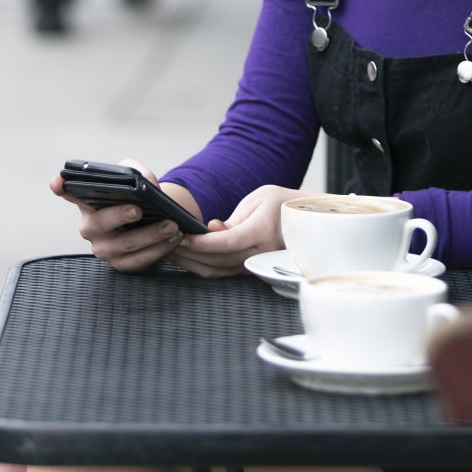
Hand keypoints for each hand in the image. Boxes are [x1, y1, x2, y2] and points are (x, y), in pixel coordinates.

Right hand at [50, 158, 200, 273]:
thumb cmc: (138, 197)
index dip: (61, 187)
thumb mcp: (136, 178)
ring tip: (171, 225)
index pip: (69, 193)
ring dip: (150, 235)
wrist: (152, 221)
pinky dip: (159, 249)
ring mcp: (104, 248)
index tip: (59, 182)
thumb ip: (138, 172)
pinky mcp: (120, 264)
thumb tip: (146, 183)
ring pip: (125, 244)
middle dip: (120, 216)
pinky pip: (139, 260)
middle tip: (139, 210)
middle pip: (99, 223)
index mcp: (88, 203)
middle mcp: (90, 227)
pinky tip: (174, 238)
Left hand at [168, 184, 299, 279]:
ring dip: (191, 262)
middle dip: (190, 254)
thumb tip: (212, 229)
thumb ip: (234, 218)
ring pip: (218, 271)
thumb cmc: (280, 203)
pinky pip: (222, 272)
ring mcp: (256, 265)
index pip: (229, 242)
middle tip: (167, 241)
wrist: (304, 219)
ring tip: (169, 249)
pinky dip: (201, 265)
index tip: (184, 237)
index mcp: (264, 231)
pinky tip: (185, 256)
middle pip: (219, 260)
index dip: (205, 243)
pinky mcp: (249, 269)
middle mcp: (261, 253)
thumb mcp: (258, 200)